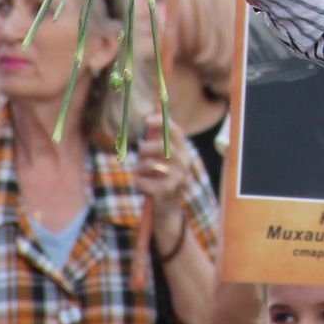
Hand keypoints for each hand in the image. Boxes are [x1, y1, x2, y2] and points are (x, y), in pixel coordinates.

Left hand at [136, 114, 190, 249]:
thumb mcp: (163, 160)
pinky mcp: (165, 192)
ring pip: (148, 165)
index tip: (147, 119)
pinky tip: (145, 188)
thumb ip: (159, 139)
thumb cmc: (161, 179)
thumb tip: (151, 114)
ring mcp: (176, 178)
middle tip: (141, 155)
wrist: (168, 210)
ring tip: (142, 174)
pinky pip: (141, 181)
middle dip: (145, 149)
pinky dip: (138, 184)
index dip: (162, 123)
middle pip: (160, 147)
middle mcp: (184, 164)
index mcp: (184, 153)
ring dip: (139, 169)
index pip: (176, 132)